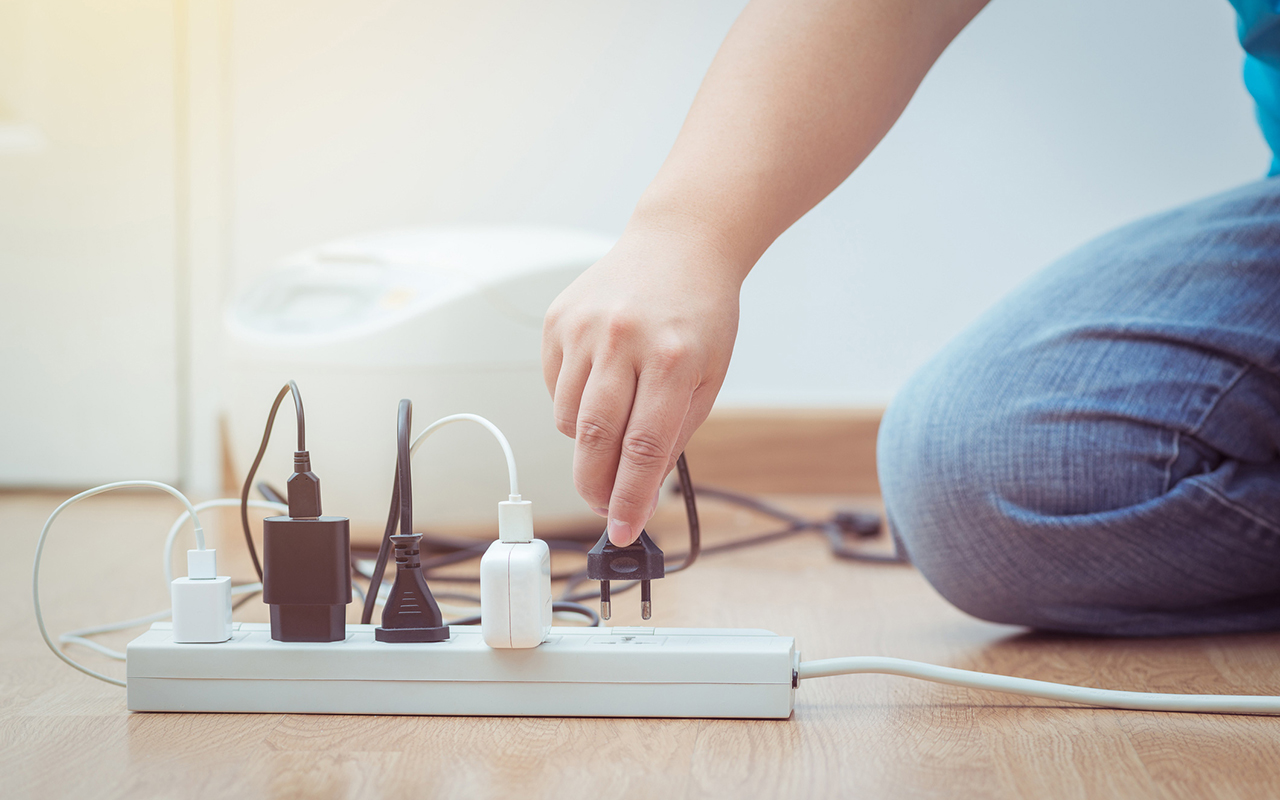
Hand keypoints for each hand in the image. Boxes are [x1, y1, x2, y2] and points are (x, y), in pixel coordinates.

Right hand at [542, 222, 743, 544]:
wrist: (680, 244)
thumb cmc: (700, 314)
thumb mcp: (707, 377)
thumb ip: (673, 435)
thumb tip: (636, 490)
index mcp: (671, 358)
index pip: (643, 449)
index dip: (630, 499)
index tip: (623, 532)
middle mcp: (622, 340)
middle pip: (594, 438)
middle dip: (594, 486)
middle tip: (602, 506)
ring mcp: (584, 328)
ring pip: (567, 418)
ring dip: (587, 440)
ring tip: (615, 422)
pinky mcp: (559, 320)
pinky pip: (554, 386)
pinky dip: (574, 399)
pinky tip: (601, 379)